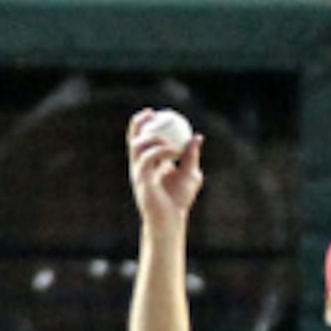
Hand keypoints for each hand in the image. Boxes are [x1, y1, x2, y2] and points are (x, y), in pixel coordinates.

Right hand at [127, 110, 203, 226]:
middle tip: (153, 115)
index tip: (154, 112)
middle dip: (139, 123)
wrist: (172, 218)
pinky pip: (147, 159)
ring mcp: (138, 172)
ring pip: (138, 146)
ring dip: (155, 139)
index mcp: (148, 161)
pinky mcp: (141, 180)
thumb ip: (191, 156)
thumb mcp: (190, 174)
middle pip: (133, 138)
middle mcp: (140, 165)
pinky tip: (174, 151)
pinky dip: (160, 151)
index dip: (143, 123)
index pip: (141, 138)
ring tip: (173, 144)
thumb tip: (197, 137)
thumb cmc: (179, 199)